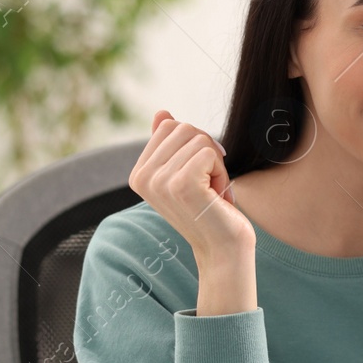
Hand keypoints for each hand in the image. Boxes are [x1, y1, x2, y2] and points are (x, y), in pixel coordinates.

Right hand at [129, 110, 256, 314]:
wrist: (223, 248)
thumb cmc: (210, 210)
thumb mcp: (186, 173)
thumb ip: (170, 145)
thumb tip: (161, 113)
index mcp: (138, 174)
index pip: (169, 126)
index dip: (194, 147)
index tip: (198, 177)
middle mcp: (142, 177)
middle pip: (184, 128)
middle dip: (206, 153)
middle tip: (208, 186)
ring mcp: (160, 181)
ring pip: (199, 139)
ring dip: (216, 165)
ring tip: (211, 193)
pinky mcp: (182, 184)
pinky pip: (210, 153)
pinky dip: (221, 172)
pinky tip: (217, 196)